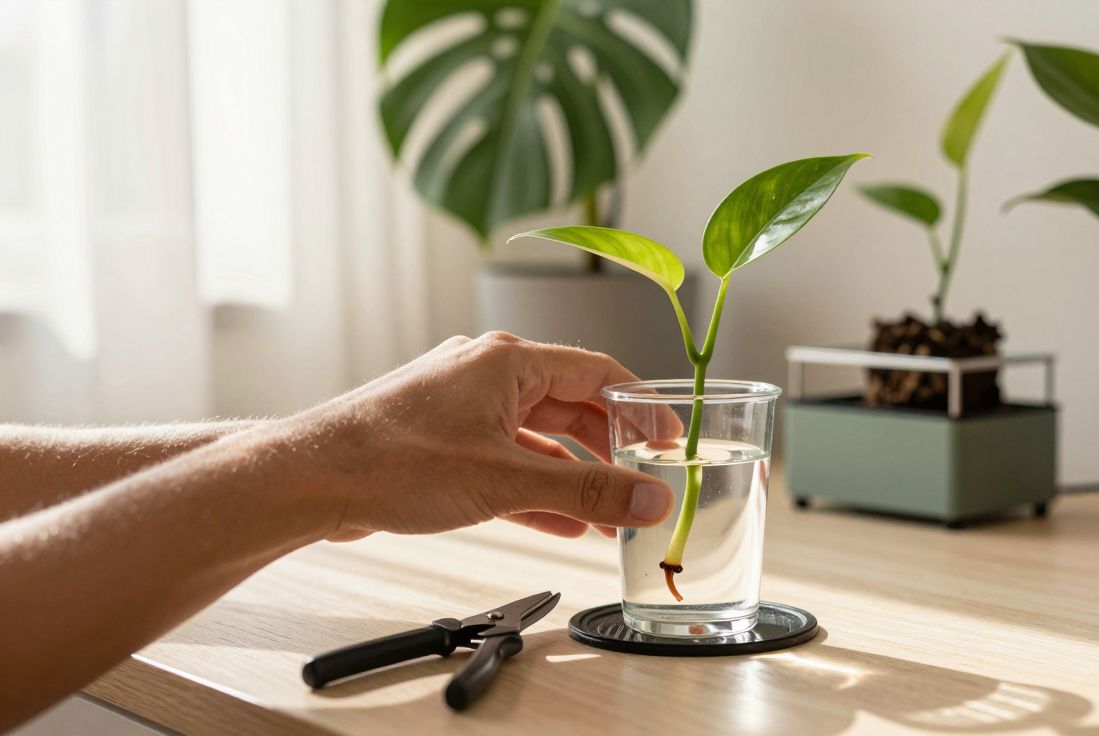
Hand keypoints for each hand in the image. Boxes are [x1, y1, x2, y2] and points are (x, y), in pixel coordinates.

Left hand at [284, 332, 674, 540]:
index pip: (598, 372)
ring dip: (574, 477)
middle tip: (644, 481)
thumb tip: (648, 499)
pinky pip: (506, 461)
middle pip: (570, 406)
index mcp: (507, 361)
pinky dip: (537, 490)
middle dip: (609, 450)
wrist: (308, 479)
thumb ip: (584, 492)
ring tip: (609, 516)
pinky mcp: (441, 441)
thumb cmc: (390, 459)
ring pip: (538, 439)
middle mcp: (486, 373)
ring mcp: (461, 407)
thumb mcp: (504, 481)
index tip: (671, 438)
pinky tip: (562, 523)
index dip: (641, 406)